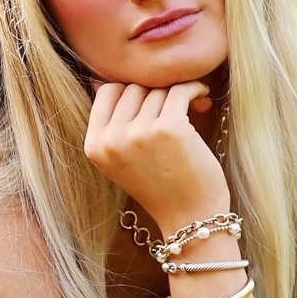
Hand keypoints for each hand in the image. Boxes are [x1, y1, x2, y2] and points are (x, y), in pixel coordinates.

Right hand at [84, 80, 227, 231]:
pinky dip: (195, 88)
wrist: (190, 218)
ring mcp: (139, 133)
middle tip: (175, 105)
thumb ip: (110, 125)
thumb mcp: (120, 160)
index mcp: (94, 146)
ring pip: (158, 90)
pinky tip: (202, 97)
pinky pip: (180, 90)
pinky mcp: (169, 128)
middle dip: (156, 93)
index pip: (107, 91)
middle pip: (133, 88)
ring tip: (192, 105)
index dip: (131, 91)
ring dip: (177, 93)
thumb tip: (100, 79)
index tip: (152, 100)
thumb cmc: (160, 187)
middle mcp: (112, 139)